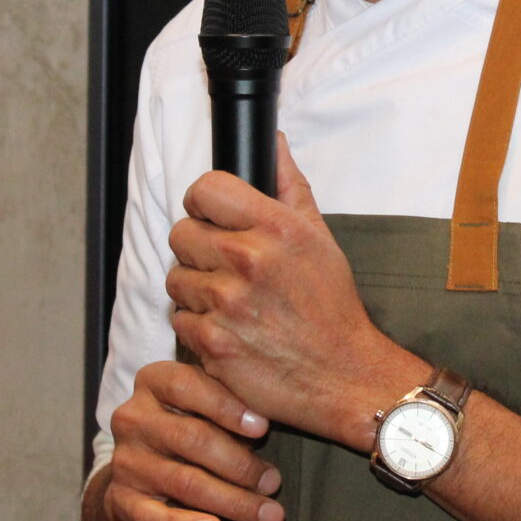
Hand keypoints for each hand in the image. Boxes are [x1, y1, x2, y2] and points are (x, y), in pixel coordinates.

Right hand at [100, 360, 280, 520]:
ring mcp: (125, 461)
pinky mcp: (123, 502)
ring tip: (269, 513)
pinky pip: (157, 517)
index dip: (227, 406)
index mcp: (154, 382)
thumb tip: (275, 418)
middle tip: (273, 482)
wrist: (148, 486)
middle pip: (190, 437)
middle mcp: (133, 418)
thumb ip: (232, 405)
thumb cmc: (195, 436)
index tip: (263, 428)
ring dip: (233, 500)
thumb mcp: (208, 411)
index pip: (186, 385)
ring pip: (184, 481)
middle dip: (240, 463)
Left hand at [166, 135, 425, 447]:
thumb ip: (289, 185)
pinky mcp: (212, 342)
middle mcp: (249, 260)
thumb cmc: (332, 307)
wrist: (344, 376)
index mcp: (276, 228)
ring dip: (196, 290)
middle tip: (227, 268)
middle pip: (181, 234)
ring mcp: (227, 303)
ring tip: (231, 303)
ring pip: (175, 278)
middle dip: (199, 250)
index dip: (204, 204)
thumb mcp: (320, 237)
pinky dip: (199, 327)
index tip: (212, 218)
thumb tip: (273, 144)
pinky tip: (230, 331)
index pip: (204, 189)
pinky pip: (179, 320)